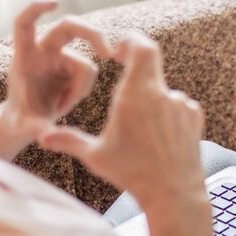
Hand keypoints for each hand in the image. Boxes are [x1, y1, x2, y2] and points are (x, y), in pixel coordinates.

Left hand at [4, 0, 114, 138]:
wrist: (28, 121)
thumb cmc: (20, 119)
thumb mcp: (22, 125)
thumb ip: (31, 125)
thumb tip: (42, 130)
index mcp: (24, 55)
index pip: (25, 23)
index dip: (36, 8)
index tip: (56, 2)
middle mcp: (43, 50)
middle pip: (70, 27)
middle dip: (92, 34)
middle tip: (108, 52)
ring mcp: (60, 56)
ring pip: (86, 63)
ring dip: (80, 89)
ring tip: (63, 107)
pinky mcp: (73, 66)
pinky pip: (89, 75)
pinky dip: (83, 91)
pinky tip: (69, 102)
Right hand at [38, 34, 205, 211]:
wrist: (174, 194)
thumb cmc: (132, 174)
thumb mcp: (96, 157)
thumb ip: (68, 140)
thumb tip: (41, 137)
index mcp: (137, 95)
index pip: (142, 47)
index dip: (131, 40)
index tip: (119, 50)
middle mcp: (162, 94)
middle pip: (150, 64)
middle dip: (134, 68)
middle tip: (123, 74)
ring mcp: (182, 105)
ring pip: (162, 90)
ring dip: (149, 99)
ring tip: (139, 128)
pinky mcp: (194, 117)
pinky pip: (177, 105)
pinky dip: (166, 113)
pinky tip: (157, 136)